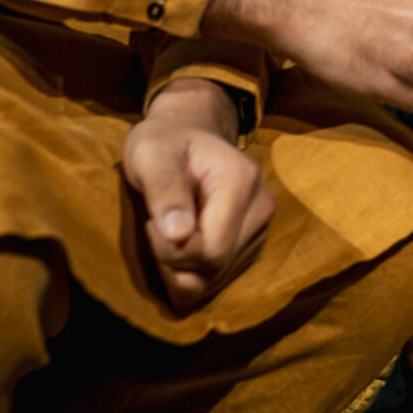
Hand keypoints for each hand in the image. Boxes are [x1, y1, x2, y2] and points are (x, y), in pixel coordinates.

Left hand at [122, 78, 274, 310]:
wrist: (187, 133)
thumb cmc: (164, 142)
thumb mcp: (151, 156)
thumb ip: (164, 192)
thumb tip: (178, 235)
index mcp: (242, 181)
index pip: (211, 250)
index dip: (170, 250)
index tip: (150, 222)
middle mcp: (262, 205)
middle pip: (215, 267)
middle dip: (174, 260)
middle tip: (155, 227)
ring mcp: (262, 224)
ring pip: (216, 279)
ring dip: (181, 269)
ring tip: (167, 233)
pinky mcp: (254, 240)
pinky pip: (219, 278)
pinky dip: (192, 271)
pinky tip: (181, 242)